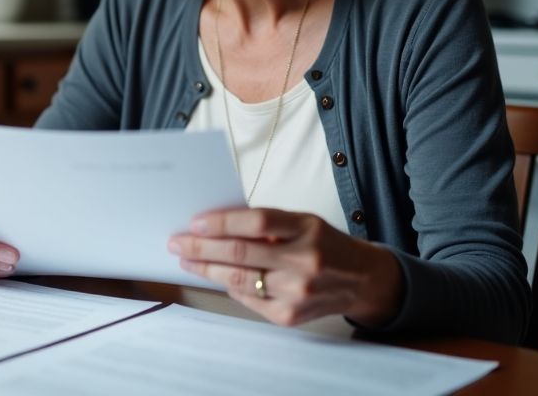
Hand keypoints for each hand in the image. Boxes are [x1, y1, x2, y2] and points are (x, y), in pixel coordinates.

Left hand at [168, 207, 403, 327]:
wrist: (360, 279)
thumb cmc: (324, 244)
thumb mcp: (303, 222)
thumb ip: (265, 223)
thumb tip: (215, 225)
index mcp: (307, 229)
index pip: (256, 222)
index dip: (221, 222)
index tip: (194, 223)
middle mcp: (304, 261)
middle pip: (240, 253)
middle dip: (201, 248)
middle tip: (177, 243)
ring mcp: (297, 292)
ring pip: (239, 280)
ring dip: (206, 270)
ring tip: (188, 261)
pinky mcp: (289, 315)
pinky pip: (248, 299)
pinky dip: (229, 287)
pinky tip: (216, 278)